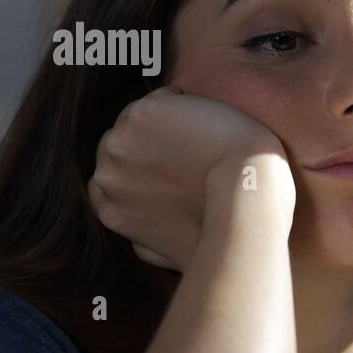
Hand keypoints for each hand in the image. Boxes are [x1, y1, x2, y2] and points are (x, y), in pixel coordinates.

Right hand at [88, 86, 293, 271]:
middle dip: (150, 144)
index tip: (170, 169)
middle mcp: (107, 176)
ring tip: (203, 136)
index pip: (108, 179)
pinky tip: (208, 120)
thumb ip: (143, 244)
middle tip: (192, 150)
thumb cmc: (220, 229)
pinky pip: (162, 98)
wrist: (244, 196)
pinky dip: (184, 104)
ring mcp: (121, 142)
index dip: (141, 169)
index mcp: (109, 209)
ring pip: (136, 118)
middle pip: (118, 145)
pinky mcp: (143, 114)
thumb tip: (138, 242)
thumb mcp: (169, 254)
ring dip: (166, 122)